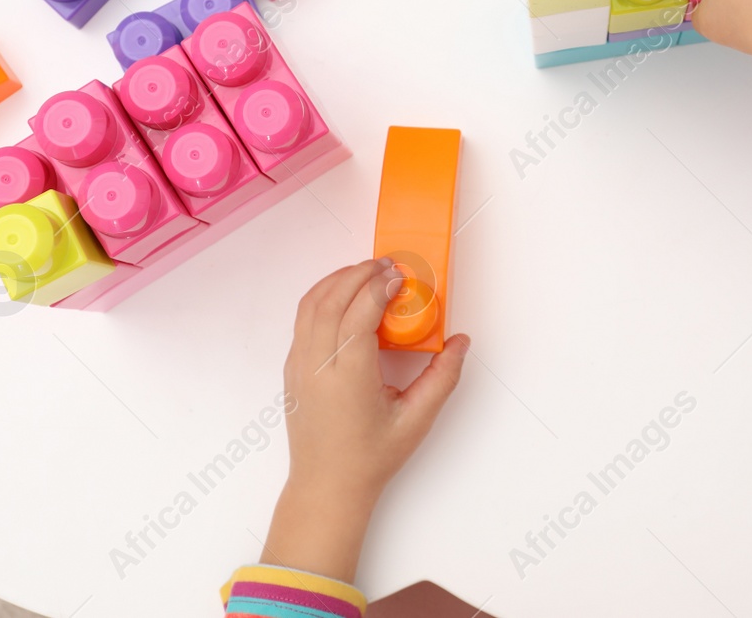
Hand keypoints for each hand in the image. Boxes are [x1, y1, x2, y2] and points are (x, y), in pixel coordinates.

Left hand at [261, 259, 470, 583]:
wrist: (327, 486)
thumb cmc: (370, 458)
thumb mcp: (417, 420)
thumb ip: (442, 378)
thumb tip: (459, 342)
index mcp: (348, 378)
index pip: (358, 314)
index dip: (379, 288)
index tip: (400, 276)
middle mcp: (317, 367)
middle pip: (331, 300)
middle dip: (359, 274)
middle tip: (387, 265)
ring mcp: (299, 366)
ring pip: (311, 305)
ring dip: (337, 280)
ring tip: (366, 272)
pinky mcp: (292, 369)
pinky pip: (302, 319)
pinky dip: (322, 296)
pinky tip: (344, 295)